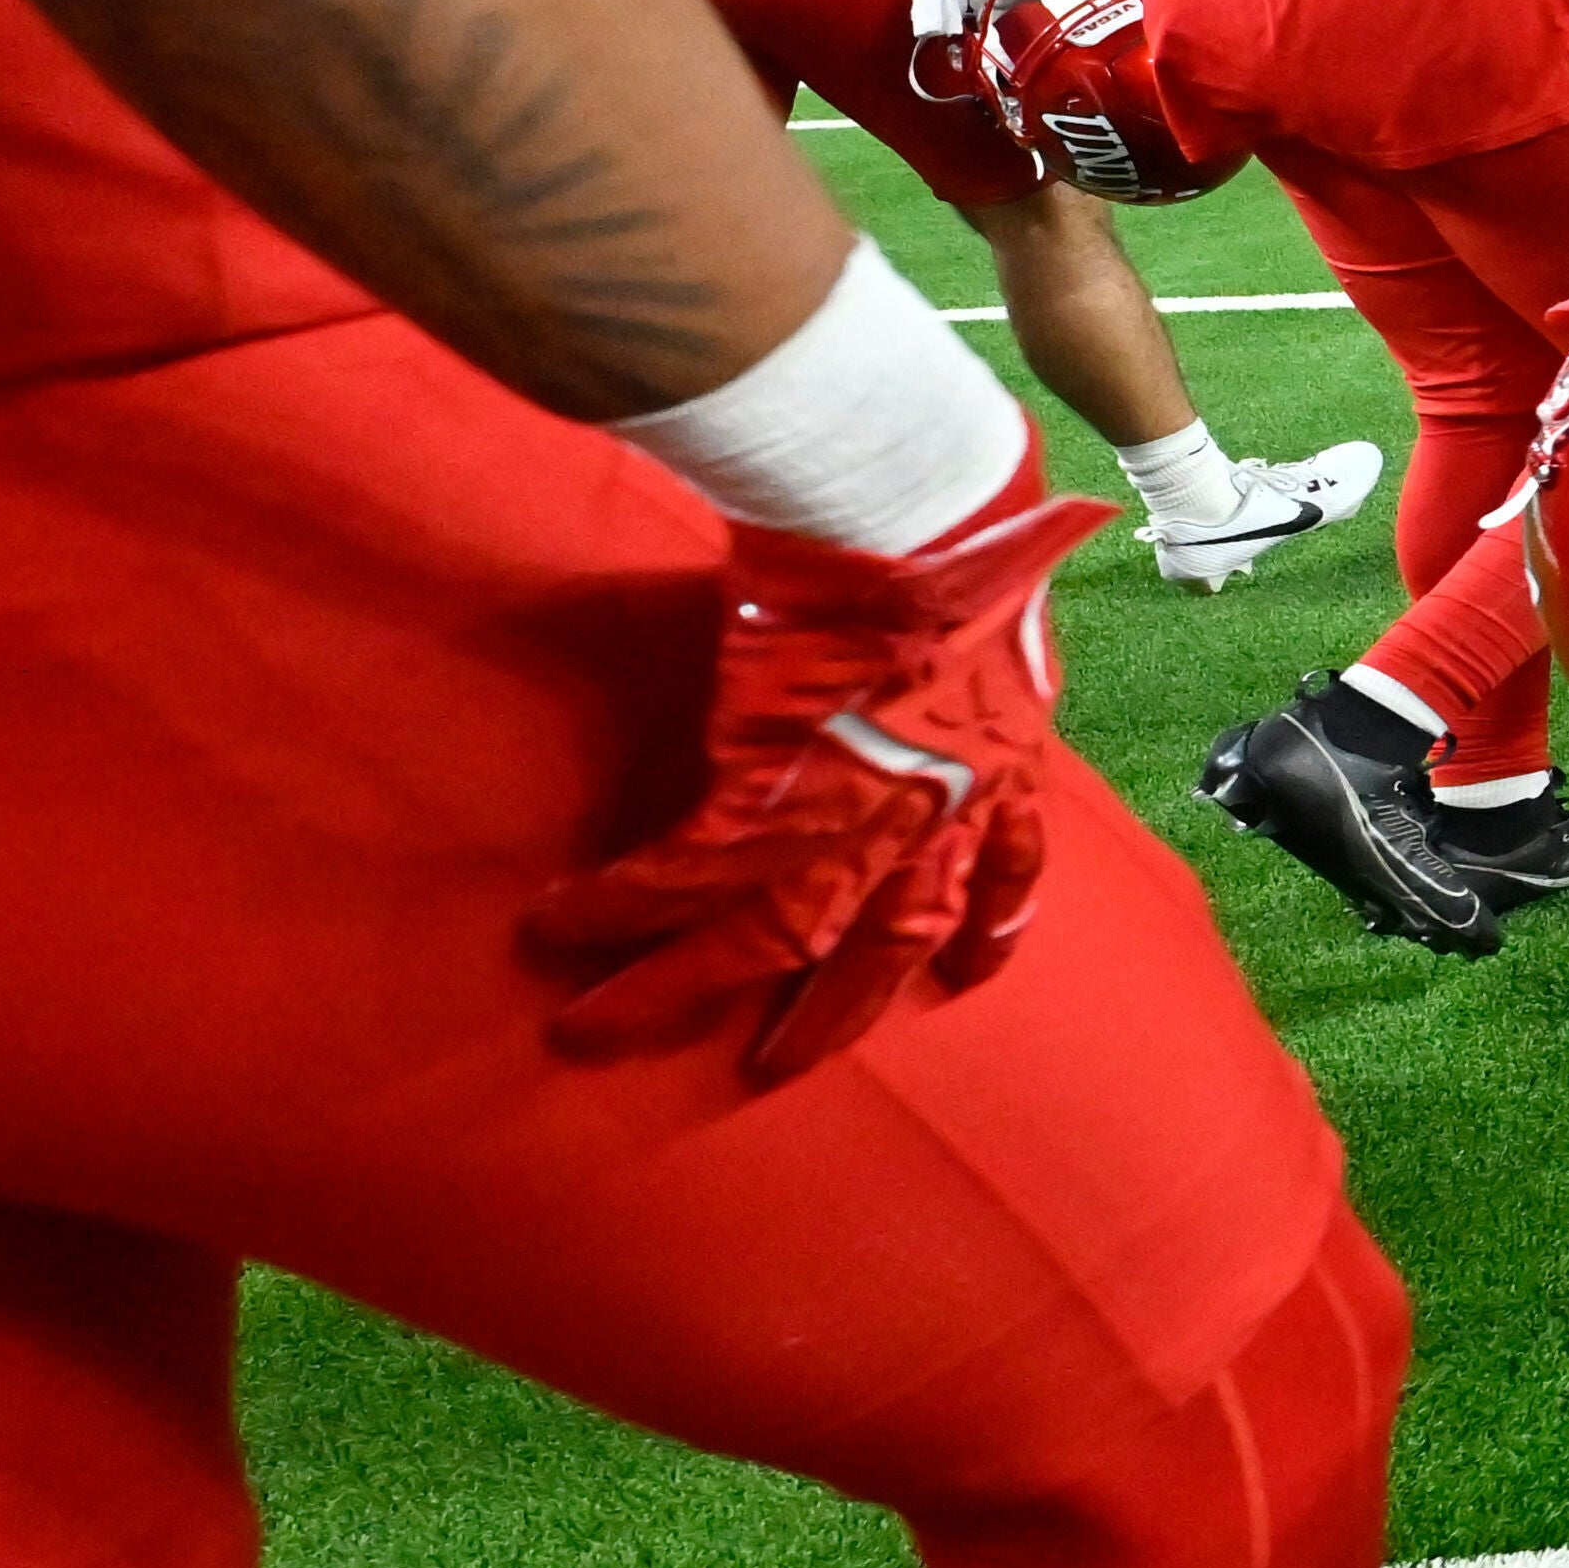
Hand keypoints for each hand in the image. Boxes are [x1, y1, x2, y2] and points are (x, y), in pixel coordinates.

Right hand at [526, 436, 1104, 1086]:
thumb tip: (943, 627)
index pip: (1006, 876)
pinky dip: (624, 905)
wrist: (916, 500)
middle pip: (883, 944)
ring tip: (602, 1029)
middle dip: (831, 1014)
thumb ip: (967, 652)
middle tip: (773, 1068)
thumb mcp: (993, 606)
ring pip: (774, 935)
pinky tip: (562, 925)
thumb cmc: (960, 527)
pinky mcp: (770, 781)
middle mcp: (942, 810)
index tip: (968, 973)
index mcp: (1005, 764)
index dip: (989, 928)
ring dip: (687, 988)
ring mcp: (856, 806)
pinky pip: (688, 872)